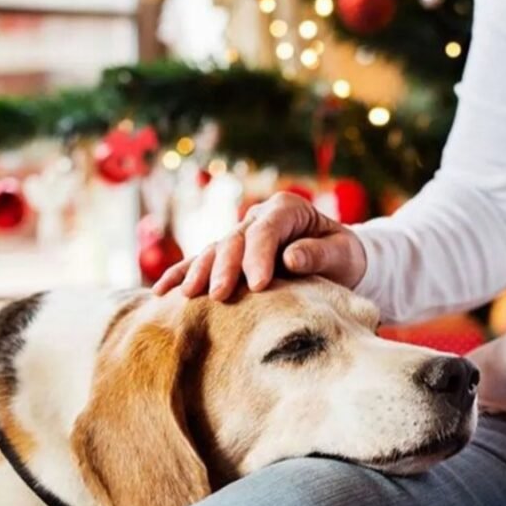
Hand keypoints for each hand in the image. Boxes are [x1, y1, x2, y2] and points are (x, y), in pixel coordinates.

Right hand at [153, 193, 366, 300]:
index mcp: (287, 210)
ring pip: (214, 251)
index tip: (258, 284)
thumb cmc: (343, 257)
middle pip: (235, 240)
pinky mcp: (230, 256)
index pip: (266, 231)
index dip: (259, 256)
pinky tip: (161, 292)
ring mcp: (241, 236)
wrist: (338, 262)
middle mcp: (258, 218)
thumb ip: (319, 254)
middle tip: (219, 296)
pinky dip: (182, 276)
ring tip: (186, 296)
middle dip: (224, 268)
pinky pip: (201, 264)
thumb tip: (291, 258)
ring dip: (198, 273)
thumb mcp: (343, 254)